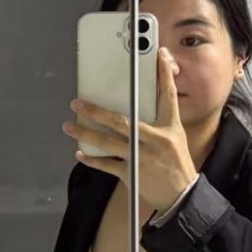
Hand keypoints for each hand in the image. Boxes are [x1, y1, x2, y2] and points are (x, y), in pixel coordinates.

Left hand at [63, 47, 197, 215]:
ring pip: (108, 142)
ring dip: (86, 133)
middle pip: (122, 121)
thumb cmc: (176, 165)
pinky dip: (92, 159)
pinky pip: (107, 164)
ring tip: (69, 126)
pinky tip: (79, 153)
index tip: (158, 54)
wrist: (181, 197)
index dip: (164, 74)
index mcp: (170, 128)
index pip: (167, 96)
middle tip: (77, 102)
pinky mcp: (133, 174)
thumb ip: (158, 121)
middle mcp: (156, 140)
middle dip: (97, 111)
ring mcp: (143, 158)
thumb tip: (134, 104)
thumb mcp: (175, 138)